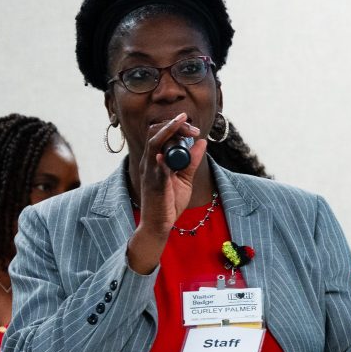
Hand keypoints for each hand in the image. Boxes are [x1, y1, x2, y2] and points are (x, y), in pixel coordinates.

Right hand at [137, 113, 204, 231]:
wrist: (158, 225)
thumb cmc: (169, 203)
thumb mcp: (185, 178)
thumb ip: (192, 161)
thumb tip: (201, 142)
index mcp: (154, 159)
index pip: (160, 132)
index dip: (176, 126)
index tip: (194, 128)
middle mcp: (149, 162)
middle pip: (156, 132)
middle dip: (175, 125)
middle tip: (194, 128)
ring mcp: (150, 172)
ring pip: (154, 144)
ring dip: (170, 133)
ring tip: (186, 127)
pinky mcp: (154, 185)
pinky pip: (156, 169)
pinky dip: (161, 161)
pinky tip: (165, 155)